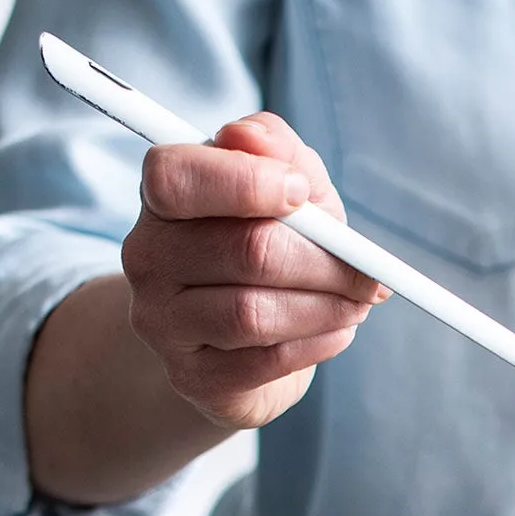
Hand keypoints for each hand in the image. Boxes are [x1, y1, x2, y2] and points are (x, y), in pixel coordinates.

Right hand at [122, 114, 386, 431]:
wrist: (234, 343)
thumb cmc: (266, 247)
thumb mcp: (284, 189)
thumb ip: (276, 150)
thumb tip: (253, 137)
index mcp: (163, 198)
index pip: (177, 178)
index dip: (247, 183)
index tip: (303, 194)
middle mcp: (148, 257)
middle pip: (246, 251)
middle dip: (324, 261)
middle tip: (366, 270)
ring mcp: (162, 322)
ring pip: (256, 312)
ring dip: (327, 307)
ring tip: (357, 301)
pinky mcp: (193, 378)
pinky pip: (267, 360)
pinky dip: (318, 343)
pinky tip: (338, 330)